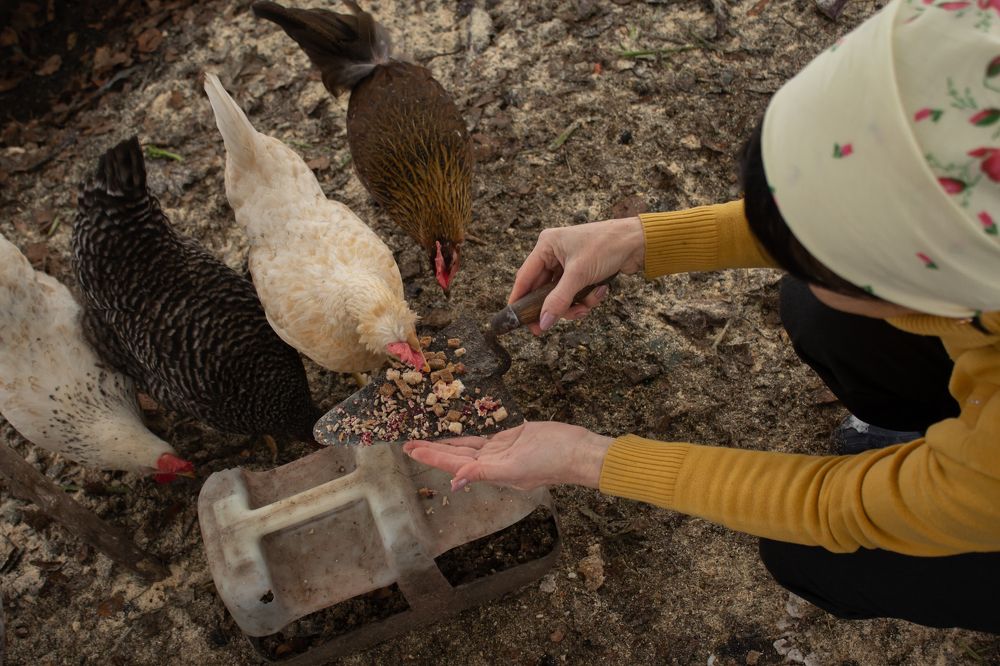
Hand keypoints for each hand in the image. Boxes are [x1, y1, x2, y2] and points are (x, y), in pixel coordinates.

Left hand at [403, 422, 611, 491]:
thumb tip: (455, 481)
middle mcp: (492, 463)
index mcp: (490, 472)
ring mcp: (501, 451)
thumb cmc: (549, 460)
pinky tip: (456, 437)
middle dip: (432, 451)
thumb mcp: (513, 468)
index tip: (411, 450)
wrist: (576, 450)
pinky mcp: (511, 438)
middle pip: (456, 456)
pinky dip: (468, 438)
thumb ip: (483, 473)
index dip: (432, 457)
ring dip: (446, 445)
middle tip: (407, 445)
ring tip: (424, 441)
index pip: (454, 464)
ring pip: (467, 447)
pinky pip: (483, 438)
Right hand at [510, 216, 644, 334]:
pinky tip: (601, 291)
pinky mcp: (583, 272)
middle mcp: (554, 253)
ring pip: (561, 295)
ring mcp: (569, 264)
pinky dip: (586, 298)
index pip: (524, 277)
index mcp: (547, 245)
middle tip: (548, 327)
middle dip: (554, 306)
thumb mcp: (579, 275)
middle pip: (543, 290)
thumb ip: (559, 300)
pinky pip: (576, 293)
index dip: (519, 299)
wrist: (638, 242)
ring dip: (574, 304)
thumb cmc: (607, 246)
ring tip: (587, 305)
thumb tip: (543, 322)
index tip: (516, 320)